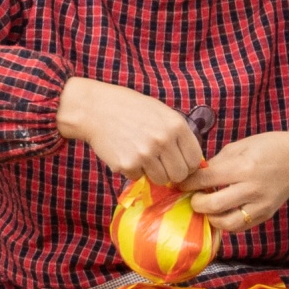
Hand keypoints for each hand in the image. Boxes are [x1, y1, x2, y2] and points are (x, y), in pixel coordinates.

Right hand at [56, 77, 206, 186]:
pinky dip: (132, 170)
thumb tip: (193, 163)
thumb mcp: (160, 112)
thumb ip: (178, 134)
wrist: (94, 109)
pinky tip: (124, 152)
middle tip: (158, 163)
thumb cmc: (129, 108)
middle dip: (170, 172)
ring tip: (140, 156)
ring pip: (161, 180)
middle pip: (179, 174)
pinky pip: (138, 177)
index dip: (186, 164)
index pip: (195, 160)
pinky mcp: (127, 165)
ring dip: (152, 173)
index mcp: (176, 126)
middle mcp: (163, 140)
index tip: (177, 162)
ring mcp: (145, 154)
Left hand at [183, 132, 288, 233]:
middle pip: (212, 206)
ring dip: (210, 216)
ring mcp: (260, 205)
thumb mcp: (238, 147)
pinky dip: (225, 222)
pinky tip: (220, 212)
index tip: (178, 183)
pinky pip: (239, 226)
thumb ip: (216, 164)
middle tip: (192, 196)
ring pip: (225, 223)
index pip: (204, 180)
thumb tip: (193, 176)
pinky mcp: (265, 216)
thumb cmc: (267, 148)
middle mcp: (252, 189)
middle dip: (195, 202)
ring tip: (206, 206)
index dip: (186, 183)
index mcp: (243, 167)